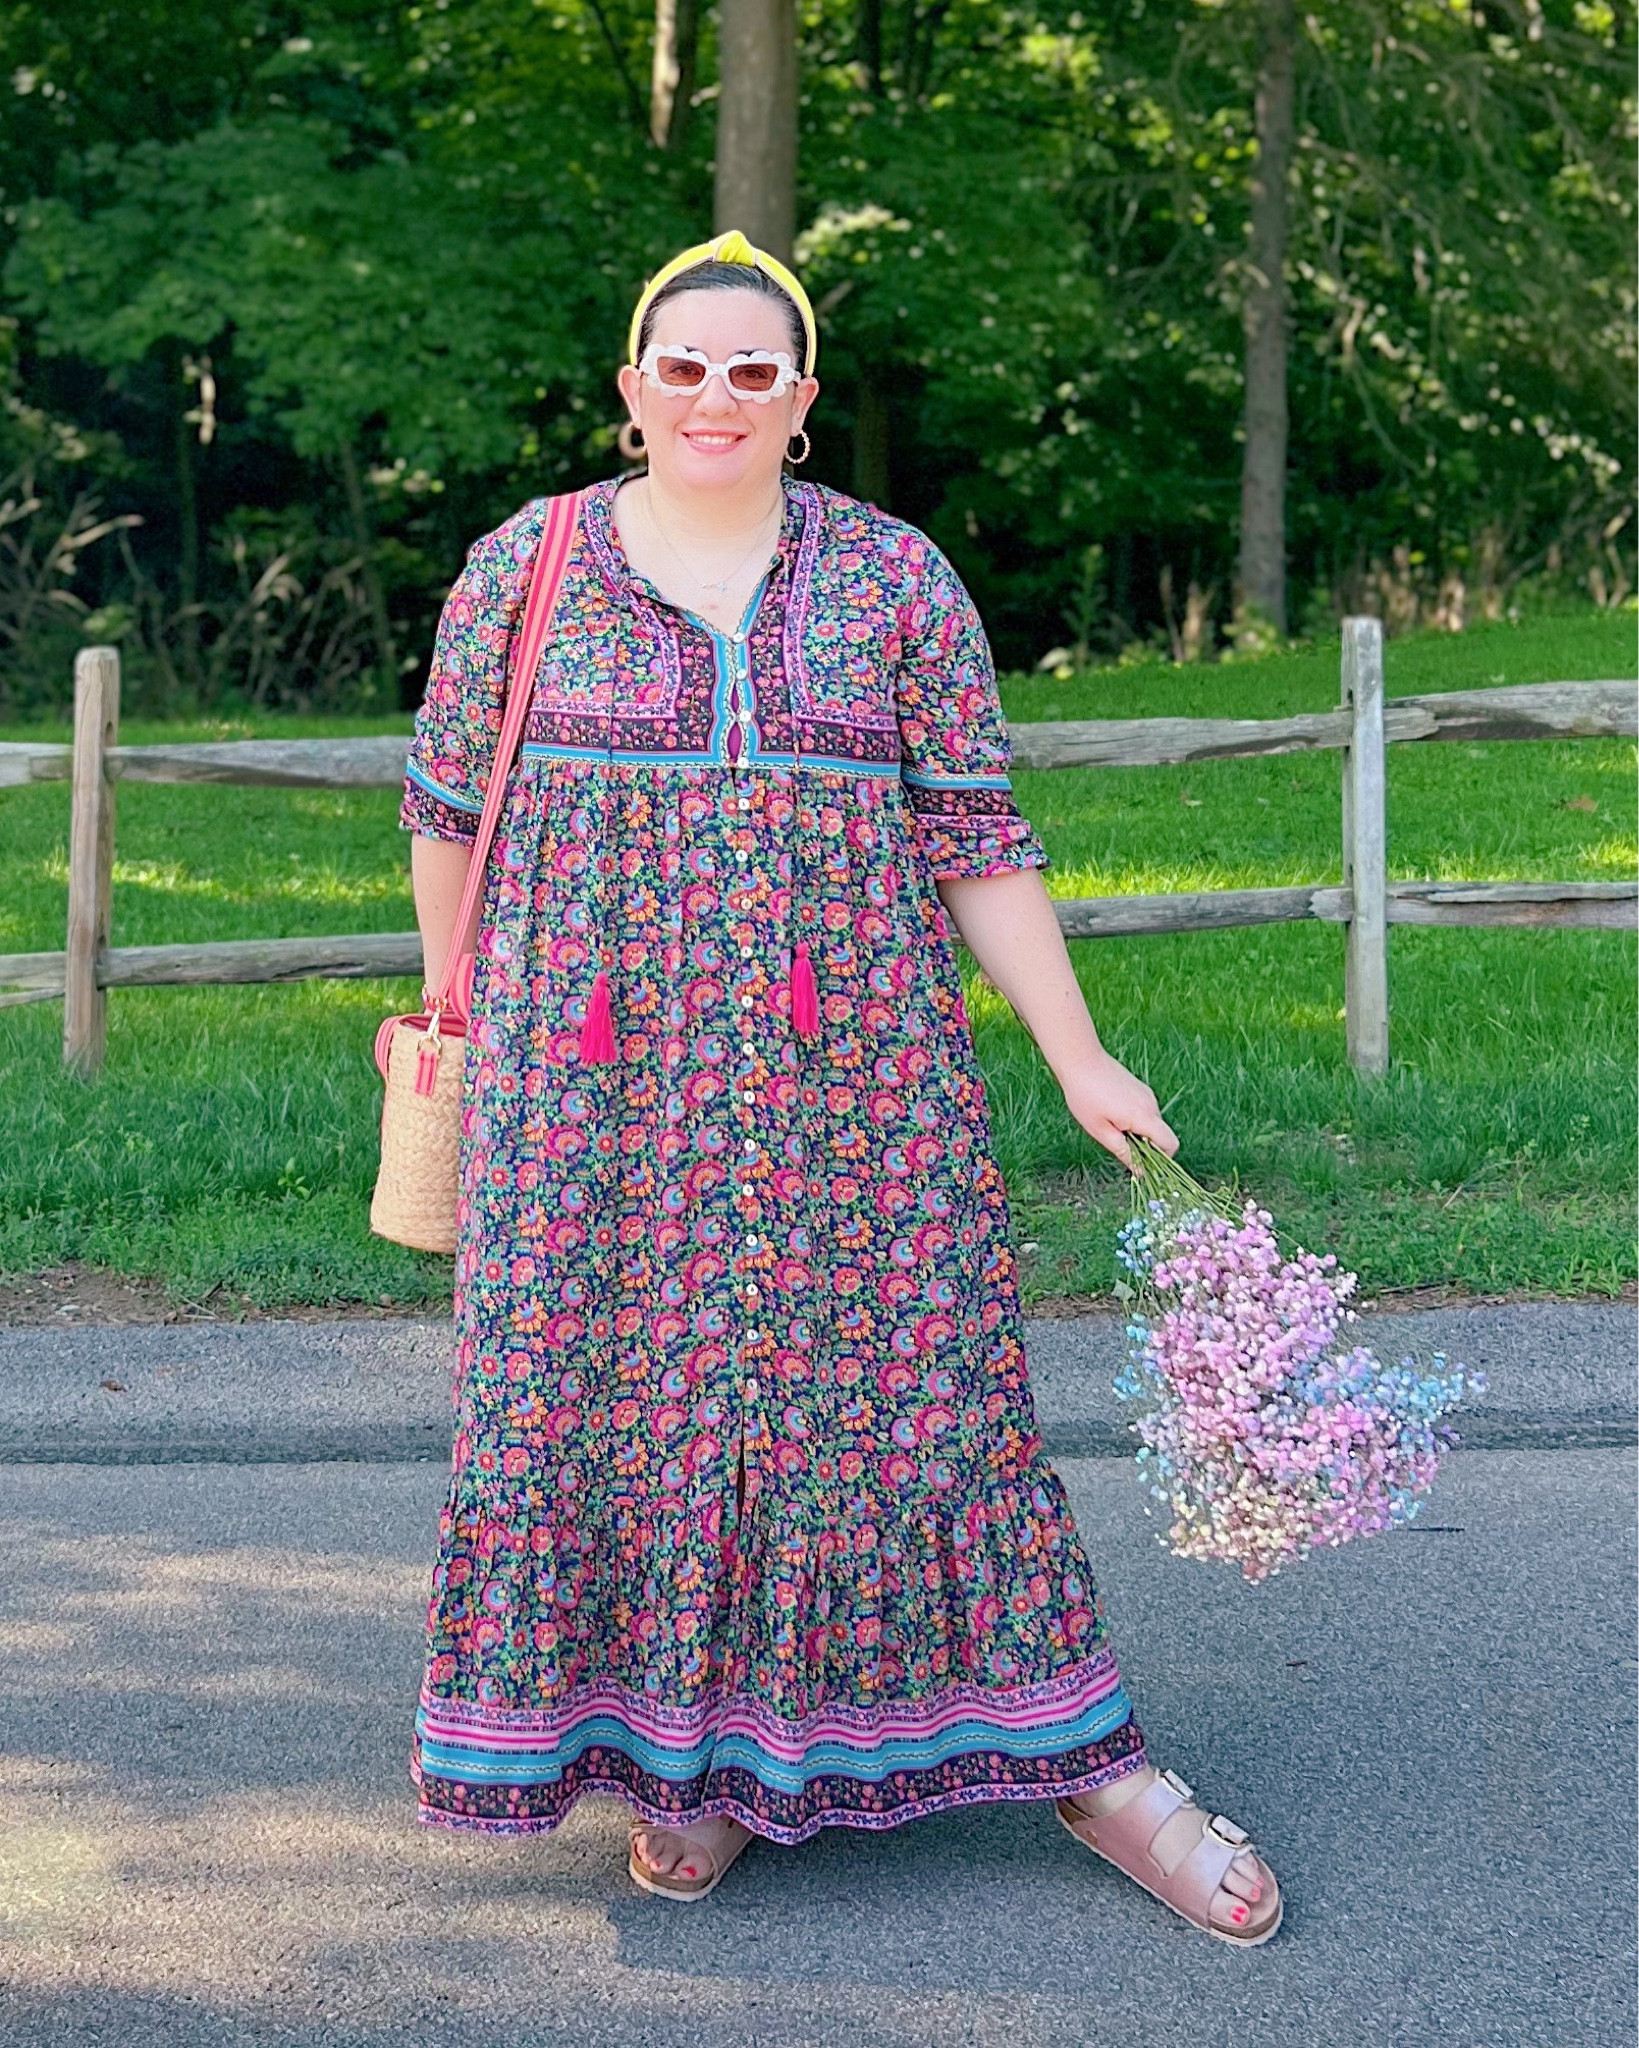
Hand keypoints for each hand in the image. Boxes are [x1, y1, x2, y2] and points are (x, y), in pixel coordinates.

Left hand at [1061, 1052, 1176, 1172]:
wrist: (1080, 1060)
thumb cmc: (1085, 1096)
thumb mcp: (1100, 1130)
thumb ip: (1123, 1152)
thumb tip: (1139, 1171)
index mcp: (1143, 1117)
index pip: (1170, 1144)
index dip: (1162, 1158)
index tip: (1141, 1162)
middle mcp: (1151, 1104)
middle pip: (1160, 1135)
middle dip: (1144, 1145)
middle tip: (1115, 1140)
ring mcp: (1147, 1094)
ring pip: (1151, 1123)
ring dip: (1136, 1131)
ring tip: (1108, 1123)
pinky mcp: (1140, 1088)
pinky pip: (1144, 1111)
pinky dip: (1133, 1119)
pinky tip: (1109, 1111)